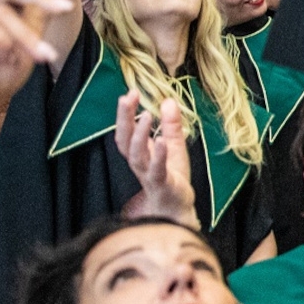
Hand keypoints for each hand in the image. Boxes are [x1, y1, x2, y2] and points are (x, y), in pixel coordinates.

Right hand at [116, 95, 196, 226]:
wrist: (178, 211)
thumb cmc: (173, 179)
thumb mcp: (174, 147)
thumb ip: (171, 125)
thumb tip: (168, 100)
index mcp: (139, 153)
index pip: (126, 131)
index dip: (125, 113)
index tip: (130, 92)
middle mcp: (140, 163)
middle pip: (125, 140)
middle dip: (125, 118)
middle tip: (128, 97)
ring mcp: (149, 174)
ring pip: (137, 156)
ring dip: (140, 135)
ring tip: (146, 116)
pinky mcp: (163, 185)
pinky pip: (157, 170)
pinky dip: (158, 156)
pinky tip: (161, 141)